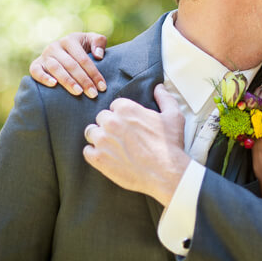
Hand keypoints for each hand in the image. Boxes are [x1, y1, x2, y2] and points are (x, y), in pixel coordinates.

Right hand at [29, 32, 107, 97]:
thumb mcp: (91, 40)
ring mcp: (44, 56)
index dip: (94, 73)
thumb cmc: (81, 48)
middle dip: (83, 80)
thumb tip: (98, 56)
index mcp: (70, 40)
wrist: (62, 50)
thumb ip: (98, 42)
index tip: (102, 87)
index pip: (83, 59)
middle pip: (71, 65)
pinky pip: (36, 71)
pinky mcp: (36, 64)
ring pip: (56, 68)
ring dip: (68, 81)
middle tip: (93, 94)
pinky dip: (43, 78)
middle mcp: (55, 46)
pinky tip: (54, 85)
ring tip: (78, 92)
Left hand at [83, 84, 189, 205]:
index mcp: (126, 109)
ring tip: (112, 146)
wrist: (166, 173)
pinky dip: (94, 153)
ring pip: (91, 132)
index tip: (128, 123)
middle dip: (109, 124)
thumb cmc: (170, 145)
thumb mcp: (174, 116)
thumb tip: (158, 87)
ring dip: (99, 137)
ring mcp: (102, 140)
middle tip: (121, 136)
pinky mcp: (98, 158)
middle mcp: (111, 122)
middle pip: (101, 117)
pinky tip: (106, 156)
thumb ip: (164, 97)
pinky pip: (87, 151)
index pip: (115, 105)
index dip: (122, 114)